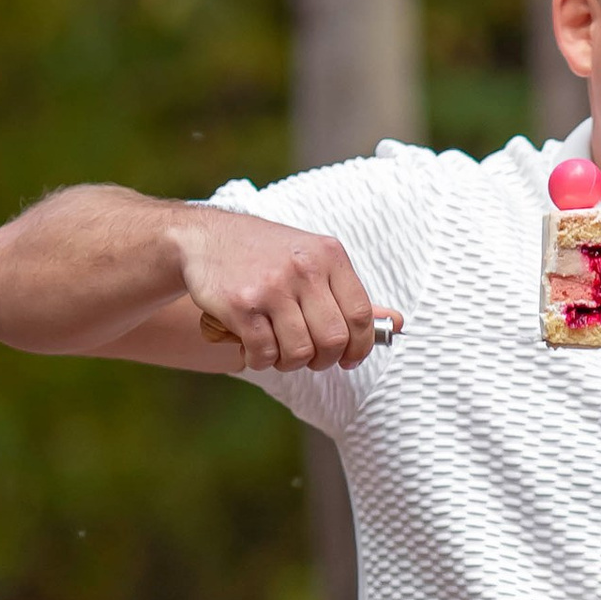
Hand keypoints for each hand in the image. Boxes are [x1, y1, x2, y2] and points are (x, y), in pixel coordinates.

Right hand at [179, 210, 397, 372]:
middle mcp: (304, 269)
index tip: (347, 359)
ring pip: (299, 352)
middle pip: (333, 340)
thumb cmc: (265, 254)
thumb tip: (397, 324)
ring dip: (289, 362)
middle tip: (309, 357)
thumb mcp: (312, 259)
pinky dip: (261, 360)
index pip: (361, 314)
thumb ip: (348, 294)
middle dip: (323, 360)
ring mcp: (272, 287)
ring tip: (278, 349)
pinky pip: (265, 353)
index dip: (359, 347)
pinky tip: (254, 347)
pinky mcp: (241, 305)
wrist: (204, 238)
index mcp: (328, 255)